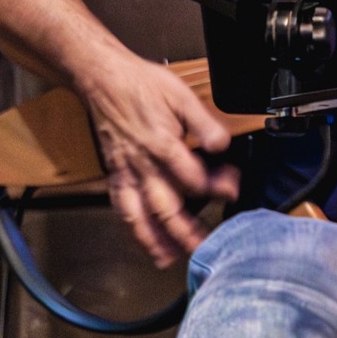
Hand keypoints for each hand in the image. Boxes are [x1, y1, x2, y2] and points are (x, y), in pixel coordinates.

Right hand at [75, 54, 239, 267]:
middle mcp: (142, 165)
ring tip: (173, 258)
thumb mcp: (181, 95)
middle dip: (187, 230)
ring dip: (157, 239)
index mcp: (162, 144)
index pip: (192, 178)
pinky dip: (133, 228)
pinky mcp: (114, 175)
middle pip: (166, 206)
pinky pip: (121, 208)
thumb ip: (205, 122)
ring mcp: (126, 172)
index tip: (233, 190)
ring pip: (140, 215)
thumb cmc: (142, 85)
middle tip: (207, 246)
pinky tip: (145, 242)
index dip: (216, 187)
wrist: (103, 79)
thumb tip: (223, 144)